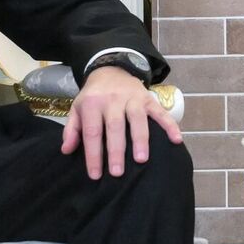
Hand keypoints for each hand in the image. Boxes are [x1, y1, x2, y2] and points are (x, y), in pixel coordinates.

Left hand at [61, 65, 182, 179]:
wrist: (111, 69)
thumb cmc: (93, 96)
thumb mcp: (77, 108)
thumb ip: (72, 129)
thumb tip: (66, 150)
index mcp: (92, 103)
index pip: (92, 132)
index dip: (93, 154)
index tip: (95, 175)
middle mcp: (113, 100)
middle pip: (115, 127)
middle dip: (116, 150)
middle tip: (117, 172)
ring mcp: (133, 98)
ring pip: (137, 119)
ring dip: (140, 139)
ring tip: (141, 159)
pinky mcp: (148, 98)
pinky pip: (160, 112)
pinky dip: (169, 125)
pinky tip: (176, 139)